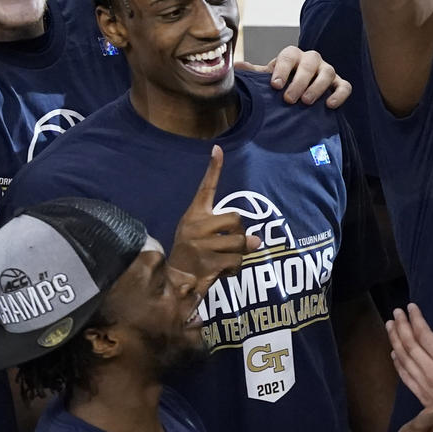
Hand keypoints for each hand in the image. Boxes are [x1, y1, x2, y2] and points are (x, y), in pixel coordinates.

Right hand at [167, 148, 251, 293]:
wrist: (175, 282)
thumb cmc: (194, 256)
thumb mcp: (209, 240)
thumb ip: (232, 235)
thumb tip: (257, 241)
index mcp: (194, 215)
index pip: (206, 188)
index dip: (214, 168)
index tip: (218, 148)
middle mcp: (195, 225)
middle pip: (237, 219)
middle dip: (239, 235)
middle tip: (227, 246)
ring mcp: (200, 243)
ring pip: (240, 242)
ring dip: (238, 254)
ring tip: (222, 260)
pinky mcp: (207, 261)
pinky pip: (237, 260)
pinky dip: (235, 268)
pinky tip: (221, 271)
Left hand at [248, 47, 350, 107]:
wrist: (300, 90)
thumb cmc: (283, 83)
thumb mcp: (268, 78)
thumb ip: (255, 74)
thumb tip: (235, 67)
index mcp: (293, 55)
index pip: (289, 55)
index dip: (282, 69)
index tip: (275, 85)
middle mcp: (312, 60)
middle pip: (309, 63)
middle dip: (299, 81)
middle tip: (289, 99)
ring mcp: (327, 71)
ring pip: (328, 73)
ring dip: (317, 87)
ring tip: (306, 102)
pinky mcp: (339, 84)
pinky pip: (345, 86)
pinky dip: (339, 94)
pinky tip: (330, 106)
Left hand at [387, 307, 432, 418]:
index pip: (425, 336)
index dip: (416, 320)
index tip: (410, 308)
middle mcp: (432, 373)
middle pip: (410, 346)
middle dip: (401, 327)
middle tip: (396, 312)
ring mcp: (425, 386)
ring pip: (404, 360)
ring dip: (395, 341)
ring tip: (390, 326)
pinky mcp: (423, 397)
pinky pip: (406, 378)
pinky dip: (398, 364)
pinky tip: (393, 354)